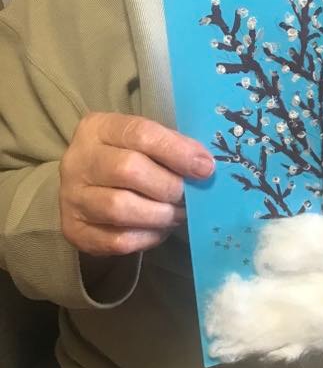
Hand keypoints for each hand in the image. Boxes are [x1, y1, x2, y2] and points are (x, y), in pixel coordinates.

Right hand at [60, 112, 213, 256]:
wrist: (86, 187)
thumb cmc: (126, 157)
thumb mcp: (145, 141)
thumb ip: (172, 147)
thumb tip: (204, 165)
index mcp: (98, 128)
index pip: (141, 133)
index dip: (177, 151)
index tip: (205, 168)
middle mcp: (78, 160)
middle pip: (128, 170)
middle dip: (169, 186)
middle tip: (189, 196)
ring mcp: (72, 197)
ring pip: (120, 208)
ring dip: (160, 214)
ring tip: (178, 213)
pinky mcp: (75, 231)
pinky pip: (117, 240)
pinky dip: (147, 237)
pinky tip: (160, 228)